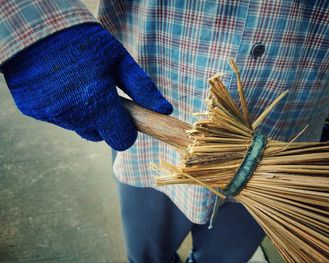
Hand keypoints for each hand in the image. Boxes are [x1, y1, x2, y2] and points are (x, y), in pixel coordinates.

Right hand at [2, 23, 172, 150]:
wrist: (34, 27)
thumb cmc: (84, 40)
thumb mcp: (119, 59)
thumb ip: (142, 88)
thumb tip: (164, 110)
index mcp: (98, 103)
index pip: (122, 140)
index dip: (127, 131)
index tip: (126, 117)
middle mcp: (74, 115)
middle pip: (100, 135)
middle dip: (105, 121)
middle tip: (101, 93)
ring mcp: (51, 115)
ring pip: (79, 127)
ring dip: (84, 114)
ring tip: (79, 85)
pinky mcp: (34, 112)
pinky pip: (59, 119)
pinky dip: (64, 108)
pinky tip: (61, 85)